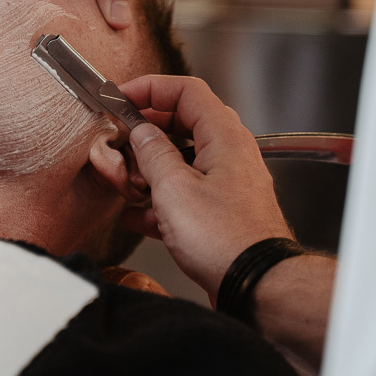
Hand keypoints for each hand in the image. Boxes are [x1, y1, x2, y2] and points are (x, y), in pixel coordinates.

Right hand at [116, 76, 292, 302]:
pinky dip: (157, 199)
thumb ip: (151, 152)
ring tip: (125, 184)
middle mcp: (228, 154)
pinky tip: (136, 214)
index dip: (149, 88)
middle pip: (179, 124)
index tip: (119, 99)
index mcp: (223, 137)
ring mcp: (225, 183)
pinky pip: (183, 192)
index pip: (185, 91)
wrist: (257, 286)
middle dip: (143, 134)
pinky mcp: (219, 211)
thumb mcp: (173, 188)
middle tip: (117, 143)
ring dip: (147, 169)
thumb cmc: (224, 238)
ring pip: (178, 160)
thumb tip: (139, 130)